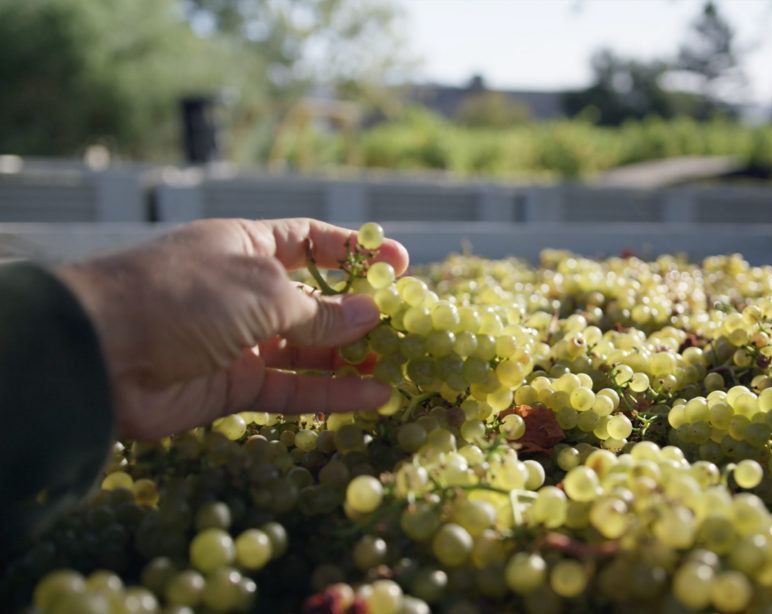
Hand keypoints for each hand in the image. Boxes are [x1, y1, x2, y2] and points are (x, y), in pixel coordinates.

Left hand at [57, 218, 408, 440]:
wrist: (101, 354)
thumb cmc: (183, 297)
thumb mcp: (262, 292)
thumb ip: (319, 311)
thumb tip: (371, 316)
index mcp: (245, 247)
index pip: (309, 242)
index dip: (355, 252)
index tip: (400, 264)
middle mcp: (245, 291)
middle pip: (314, 300)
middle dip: (359, 311)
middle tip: (407, 323)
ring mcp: (240, 341)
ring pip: (308, 350)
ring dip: (352, 357)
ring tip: (399, 363)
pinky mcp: (234, 387)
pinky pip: (292, 389)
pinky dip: (331, 394)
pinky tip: (374, 397)